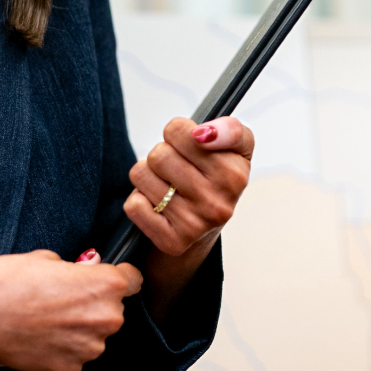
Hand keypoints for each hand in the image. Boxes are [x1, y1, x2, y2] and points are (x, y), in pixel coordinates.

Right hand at [0, 249, 141, 370]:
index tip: (113, 280)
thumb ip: (76, 270)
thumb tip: (82, 273)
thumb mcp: (48, 259)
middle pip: (112, 312)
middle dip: (93, 306)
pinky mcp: (69, 369)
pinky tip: (40, 337)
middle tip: (64, 300)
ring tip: (46, 320)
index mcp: (105, 286)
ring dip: (78, 330)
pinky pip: (74, 357)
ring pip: (93, 337)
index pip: (134, 281)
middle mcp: (105, 319)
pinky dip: (62, 350)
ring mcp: (88, 348)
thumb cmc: (8, 282)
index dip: (120, 278)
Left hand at [123, 116, 252, 257]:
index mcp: (236, 174)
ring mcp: (195, 224)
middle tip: (175, 166)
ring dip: (148, 176)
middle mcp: (218, 203)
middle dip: (162, 154)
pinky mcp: (172, 241)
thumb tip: (202, 134)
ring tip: (166, 184)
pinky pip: (134, 205)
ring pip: (141, 175)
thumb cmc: (215, 178)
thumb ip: (229, 129)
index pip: (181, 131)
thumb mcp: (234, 147)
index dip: (178, 132)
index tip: (190, 141)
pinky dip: (139, 200)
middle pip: (158, 153)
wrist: (206, 226)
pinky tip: (156, 204)